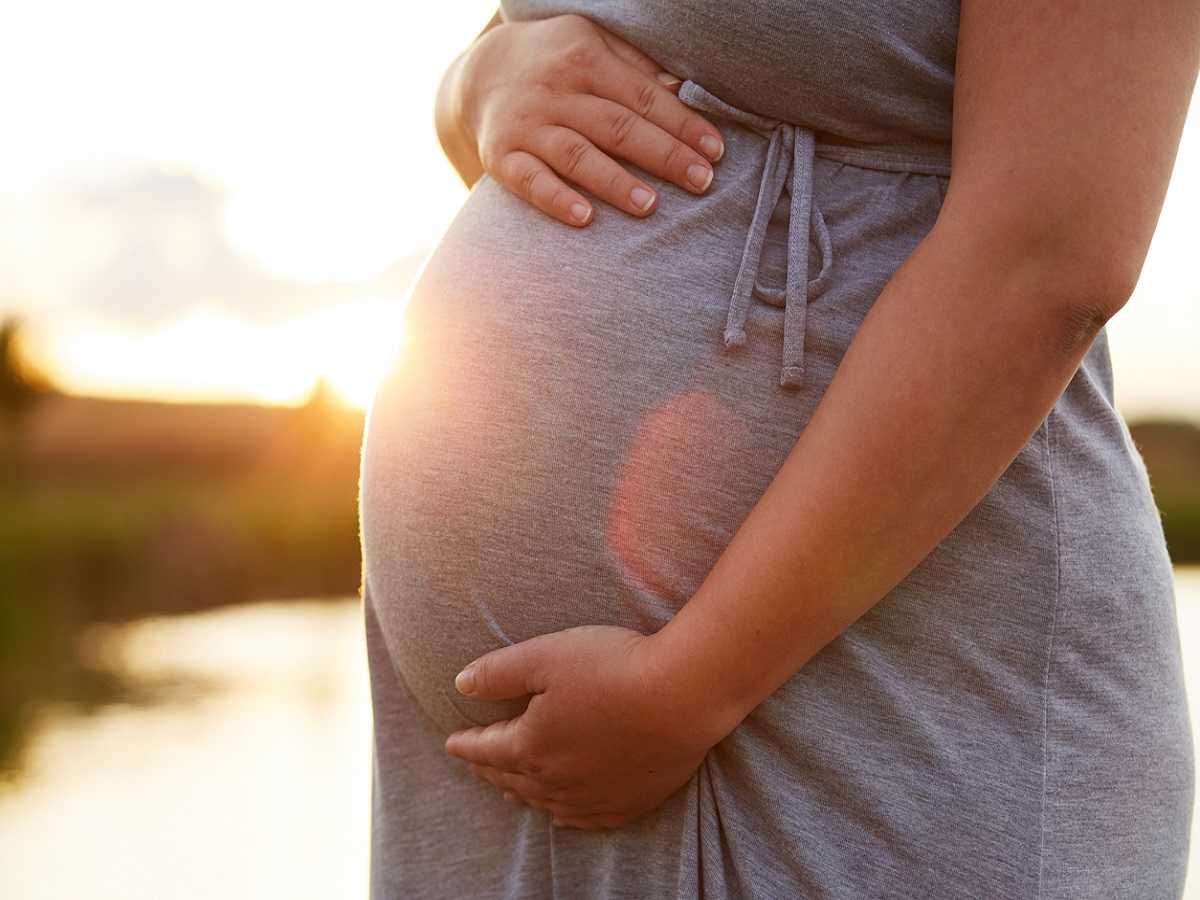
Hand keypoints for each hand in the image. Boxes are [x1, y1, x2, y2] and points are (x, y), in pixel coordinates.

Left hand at [443, 624, 732, 829]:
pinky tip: (562, 814)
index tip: (451, 742)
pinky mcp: (630, 801)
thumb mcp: (546, 655)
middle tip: (476, 763)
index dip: (466, 743)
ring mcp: (595, 796)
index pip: (486, 749)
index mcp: (531, 746)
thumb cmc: (613, 667)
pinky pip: (586, 818)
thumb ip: (499, 672)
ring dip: (522, 793)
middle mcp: (557, 781)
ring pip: (545, 802)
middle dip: (489, 769)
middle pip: (512, 779)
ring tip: (510, 788)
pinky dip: (565, 815)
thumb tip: (460, 684)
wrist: (683, 695)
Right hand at [454, 13, 724, 225]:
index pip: (643, 96)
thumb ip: (635, 66)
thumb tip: (682, 90)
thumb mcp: (591, 44)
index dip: (682, 124)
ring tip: (650, 206)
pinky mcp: (501, 157)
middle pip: (617, 126)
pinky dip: (556, 200)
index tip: (715, 150)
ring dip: (615, 182)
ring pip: (577, 155)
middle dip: (663, 155)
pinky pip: (530, 181)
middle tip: (702, 182)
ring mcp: (527, 125)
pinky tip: (584, 219)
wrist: (477, 75)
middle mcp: (555, 90)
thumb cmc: (554, 62)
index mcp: (585, 58)